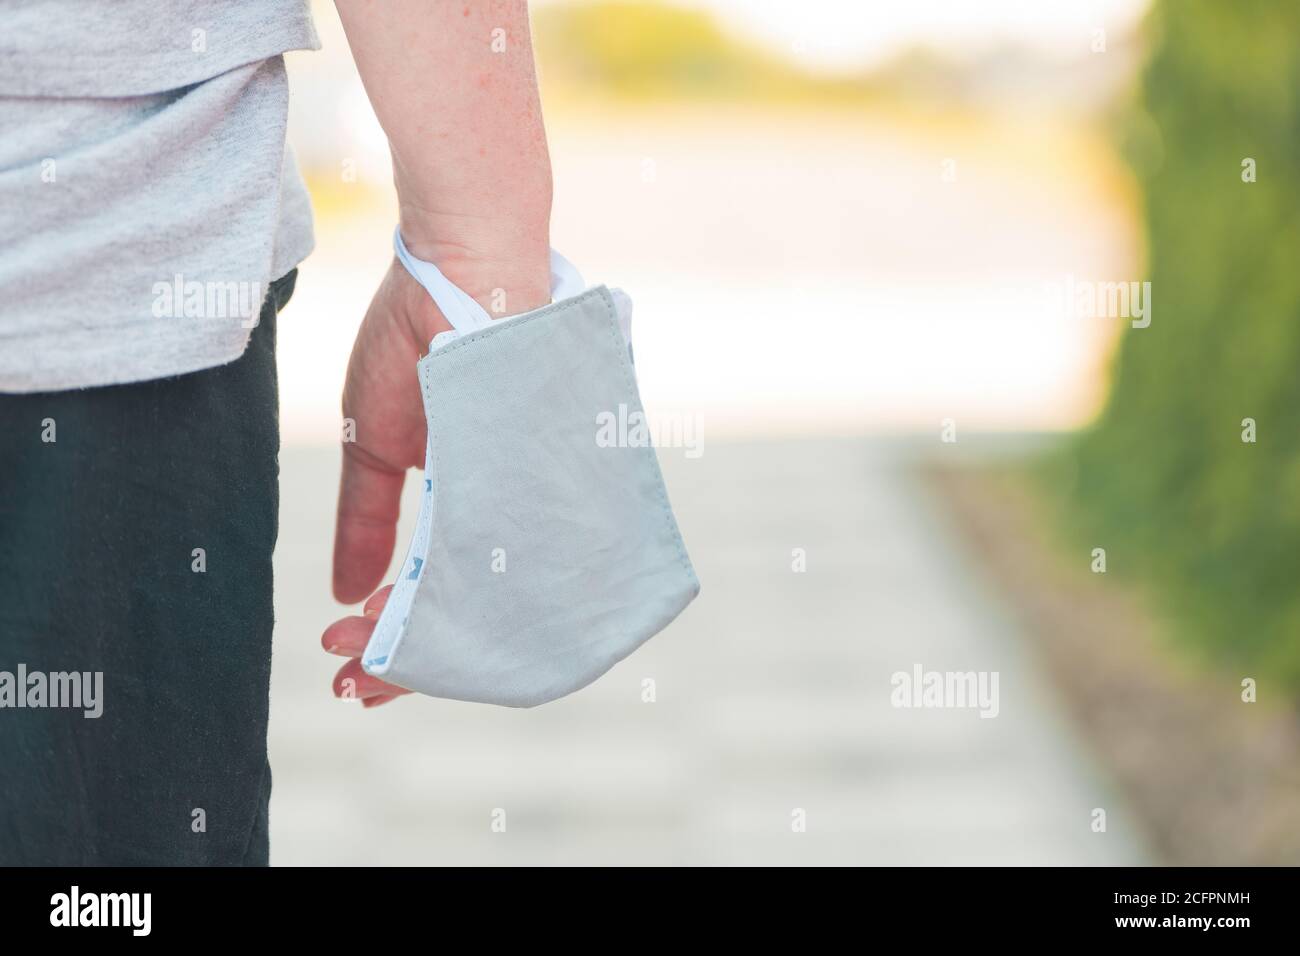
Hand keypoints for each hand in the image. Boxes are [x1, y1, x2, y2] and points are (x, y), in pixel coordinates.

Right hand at [325, 241, 549, 706]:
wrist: (464, 266)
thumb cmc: (418, 337)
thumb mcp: (376, 442)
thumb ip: (367, 520)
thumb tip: (345, 594)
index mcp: (459, 501)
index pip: (429, 589)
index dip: (389, 633)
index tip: (345, 663)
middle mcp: (500, 507)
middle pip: (464, 607)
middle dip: (405, 654)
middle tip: (356, 685)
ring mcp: (525, 495)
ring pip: (488, 595)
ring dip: (430, 635)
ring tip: (370, 659)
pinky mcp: (547, 477)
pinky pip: (514, 554)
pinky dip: (469, 591)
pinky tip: (419, 621)